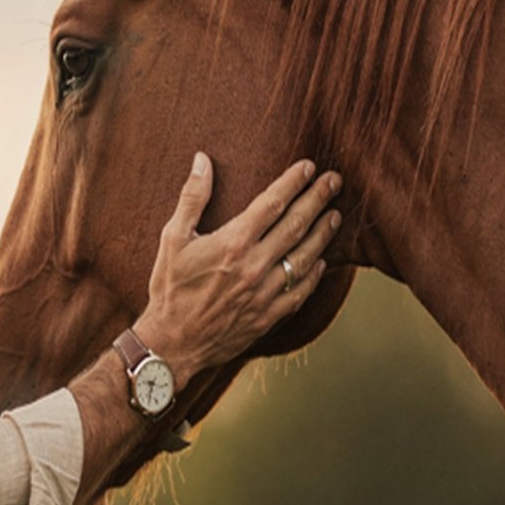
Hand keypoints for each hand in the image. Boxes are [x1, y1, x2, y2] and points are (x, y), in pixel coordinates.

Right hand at [133, 152, 340, 377]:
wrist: (172, 343)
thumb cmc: (169, 288)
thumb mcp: (172, 238)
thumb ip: (192, 197)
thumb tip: (202, 160)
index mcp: (233, 242)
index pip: (273, 203)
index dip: (294, 182)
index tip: (309, 167)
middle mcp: (254, 266)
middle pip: (296, 225)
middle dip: (318, 199)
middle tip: (335, 181)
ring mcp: (265, 293)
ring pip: (305, 258)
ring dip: (323, 234)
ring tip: (336, 215)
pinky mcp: (268, 316)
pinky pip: (300, 292)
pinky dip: (314, 275)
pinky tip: (322, 262)